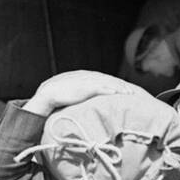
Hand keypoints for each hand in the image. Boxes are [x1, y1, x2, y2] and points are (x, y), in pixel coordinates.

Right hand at [24, 71, 142, 116]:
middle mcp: (86, 76)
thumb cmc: (57, 99)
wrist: (46, 96)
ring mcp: (84, 81)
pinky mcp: (82, 87)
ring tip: (129, 93)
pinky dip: (108, 90)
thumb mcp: (72, 95)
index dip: (115, 84)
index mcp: (84, 77)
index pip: (103, 79)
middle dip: (121, 85)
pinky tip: (116, 93)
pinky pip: (99, 87)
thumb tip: (88, 103)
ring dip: (119, 88)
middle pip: (108, 80)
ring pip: (106, 82)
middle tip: (133, 92)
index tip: (125, 90)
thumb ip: (82, 95)